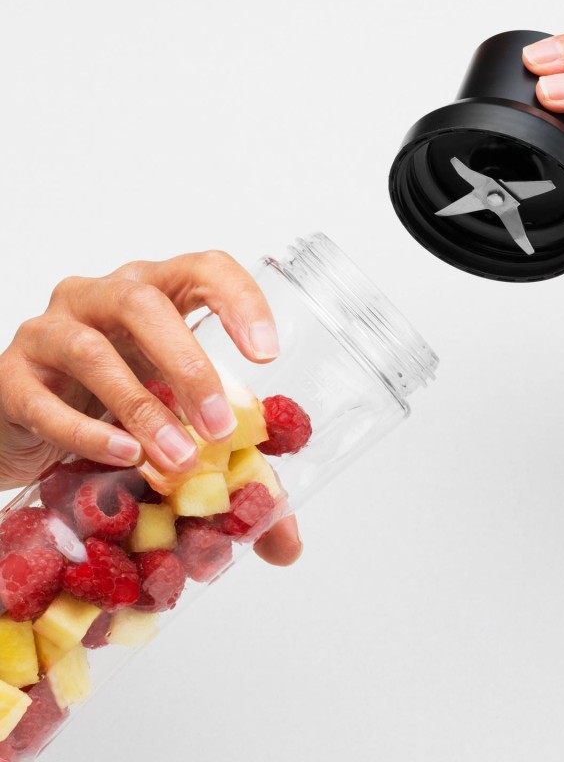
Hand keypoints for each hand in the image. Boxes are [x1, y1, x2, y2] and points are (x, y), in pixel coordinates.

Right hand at [0, 250, 301, 565]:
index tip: (268, 355)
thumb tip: (286, 544)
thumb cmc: (116, 407)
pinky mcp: (10, 376)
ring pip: (93, 351)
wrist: (30, 426)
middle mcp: (100, 297)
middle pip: (145, 303)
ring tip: (178, 459)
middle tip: (222, 427)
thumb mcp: (181, 421)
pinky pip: (43, 400)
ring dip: (142, 408)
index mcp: (156, 294)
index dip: (240, 300)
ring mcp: (50, 331)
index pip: (204, 269)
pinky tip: (121, 458)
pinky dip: (85, 432)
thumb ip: (236, 469)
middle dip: (190, 366)